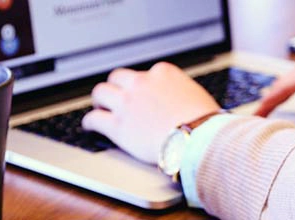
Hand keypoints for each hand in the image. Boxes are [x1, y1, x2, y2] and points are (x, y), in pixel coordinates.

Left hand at [82, 62, 219, 163]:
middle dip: (116, 86)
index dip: (141, 85)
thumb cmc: (204, 122)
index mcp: (163, 73)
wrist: (198, 139)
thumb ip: (181, 92)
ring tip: (100, 107)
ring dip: (100, 100)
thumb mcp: (196, 95)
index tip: (140, 92)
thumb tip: (182, 100)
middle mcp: (141, 83)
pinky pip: (94, 119)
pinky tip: (90, 126)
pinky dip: (90, 122)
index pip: (145, 73)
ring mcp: (127, 103)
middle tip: (115, 96)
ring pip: (101, 92)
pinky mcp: (117, 125)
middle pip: (118, 77)